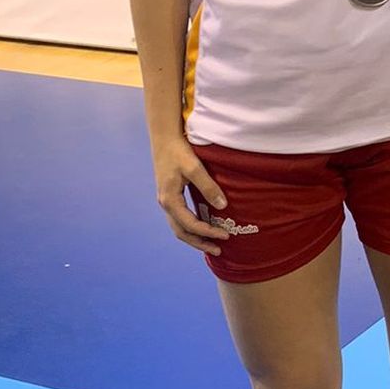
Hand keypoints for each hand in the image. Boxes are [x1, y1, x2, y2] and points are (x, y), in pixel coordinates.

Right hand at [152, 131, 232, 248]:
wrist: (164, 138)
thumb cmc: (178, 151)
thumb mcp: (194, 168)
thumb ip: (208, 187)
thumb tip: (223, 205)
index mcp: (170, 200)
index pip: (190, 224)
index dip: (208, 233)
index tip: (225, 236)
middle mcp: (166, 204)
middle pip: (182, 232)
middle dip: (200, 243)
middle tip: (218, 250)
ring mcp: (167, 201)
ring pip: (179, 227)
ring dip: (195, 237)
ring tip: (212, 244)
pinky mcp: (170, 196)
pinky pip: (180, 218)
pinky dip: (191, 227)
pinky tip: (203, 226)